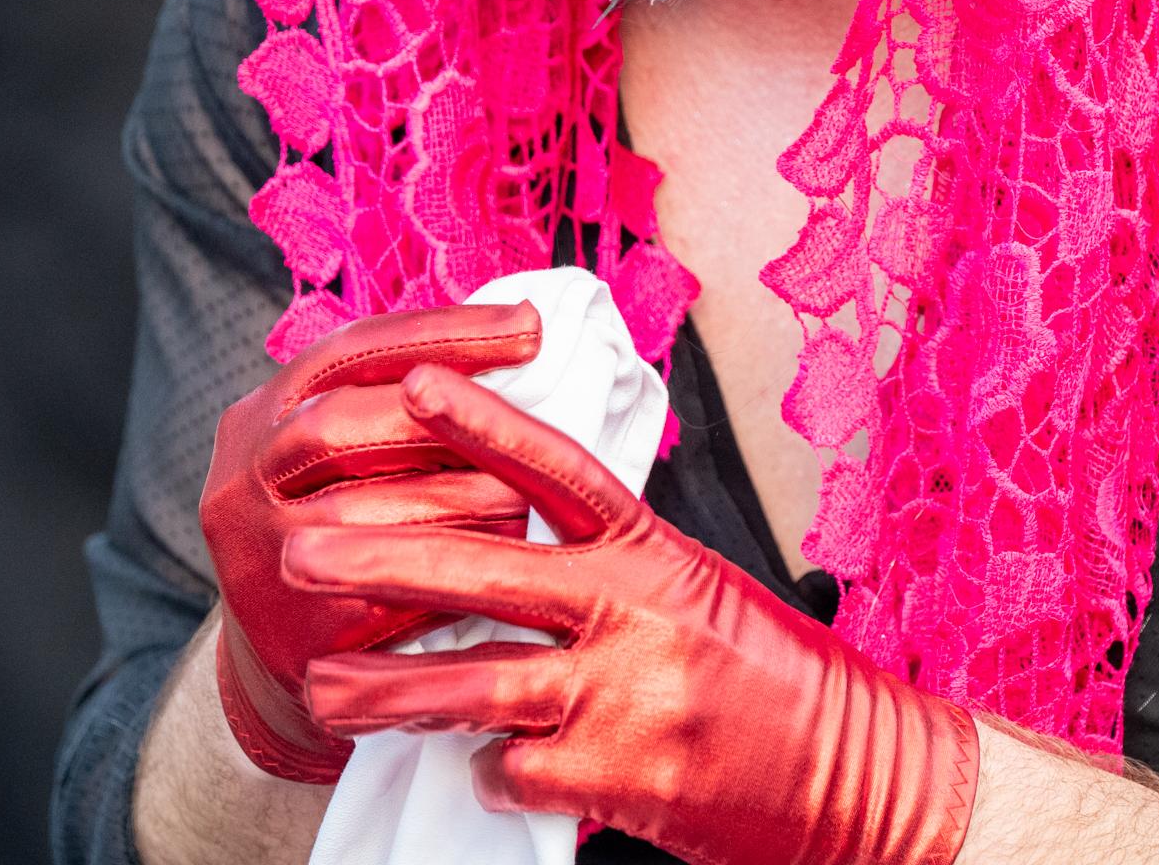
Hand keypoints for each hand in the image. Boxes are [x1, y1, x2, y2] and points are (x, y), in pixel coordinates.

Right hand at [200, 302, 544, 782]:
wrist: (280, 652)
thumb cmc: (340, 524)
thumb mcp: (336, 454)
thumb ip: (395, 400)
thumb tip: (520, 326)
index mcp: (257, 418)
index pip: (348, 351)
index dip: (442, 332)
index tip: (530, 325)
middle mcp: (241, 481)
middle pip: (337, 425)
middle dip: (438, 422)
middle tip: (524, 430)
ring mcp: (259, 560)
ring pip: (364, 517)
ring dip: (457, 503)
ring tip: (527, 500)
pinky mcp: (294, 636)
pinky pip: (383, 600)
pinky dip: (449, 580)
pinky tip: (502, 570)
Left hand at [286, 363, 981, 864]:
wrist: (862, 777)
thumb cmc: (777, 681)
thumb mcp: (697, 592)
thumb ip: (609, 568)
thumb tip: (508, 540)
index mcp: (655, 551)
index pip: (556, 469)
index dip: (481, 423)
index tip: (412, 382)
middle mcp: (638, 610)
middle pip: (484, 569)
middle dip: (377, 558)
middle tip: (296, 552)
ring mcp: (629, 695)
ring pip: (475, 685)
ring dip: (385, 690)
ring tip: (321, 688)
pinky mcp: (625, 778)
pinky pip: (515, 771)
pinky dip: (484, 773)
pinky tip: (477, 772)